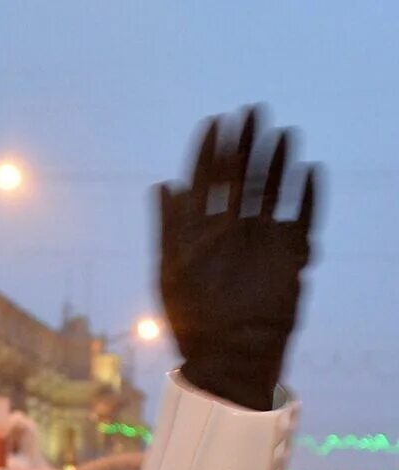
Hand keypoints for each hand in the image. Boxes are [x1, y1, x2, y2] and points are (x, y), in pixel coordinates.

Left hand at [158, 106, 317, 410]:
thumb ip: (169, 227)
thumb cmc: (193, 318)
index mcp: (199, 232)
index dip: (207, 152)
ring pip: (271, 192)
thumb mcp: (172, 270)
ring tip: (281, 132)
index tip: (213, 122)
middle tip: (250, 111)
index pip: (204, 182)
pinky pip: (302, 219)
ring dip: (276, 163)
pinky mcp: (290, 255)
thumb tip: (163, 185)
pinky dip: (306, 197)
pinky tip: (309, 171)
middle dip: (244, 146)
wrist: (230, 354)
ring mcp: (262, 241)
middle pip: (239, 179)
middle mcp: (231, 231)